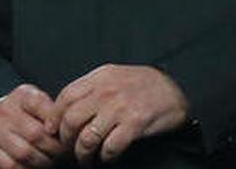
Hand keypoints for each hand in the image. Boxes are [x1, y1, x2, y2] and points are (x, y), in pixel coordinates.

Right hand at [0, 84, 65, 168]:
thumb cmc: (26, 111)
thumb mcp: (39, 102)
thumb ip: (53, 111)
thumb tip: (73, 127)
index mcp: (23, 95)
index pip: (43, 107)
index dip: (58, 123)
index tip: (67, 133)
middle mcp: (6, 111)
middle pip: (36, 134)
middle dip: (55, 147)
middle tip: (66, 152)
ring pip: (24, 152)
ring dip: (43, 161)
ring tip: (53, 160)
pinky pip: (10, 165)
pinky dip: (27, 168)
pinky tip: (36, 165)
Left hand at [53, 64, 189, 163]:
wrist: (182, 87)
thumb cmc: (147, 84)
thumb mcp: (118, 75)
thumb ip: (94, 87)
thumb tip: (66, 108)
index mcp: (102, 77)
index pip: (66, 97)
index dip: (54, 117)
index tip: (53, 131)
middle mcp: (109, 90)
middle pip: (71, 120)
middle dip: (66, 140)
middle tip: (70, 149)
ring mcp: (122, 107)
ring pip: (87, 138)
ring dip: (83, 154)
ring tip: (87, 160)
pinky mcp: (136, 123)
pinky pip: (110, 147)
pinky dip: (106, 157)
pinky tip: (108, 157)